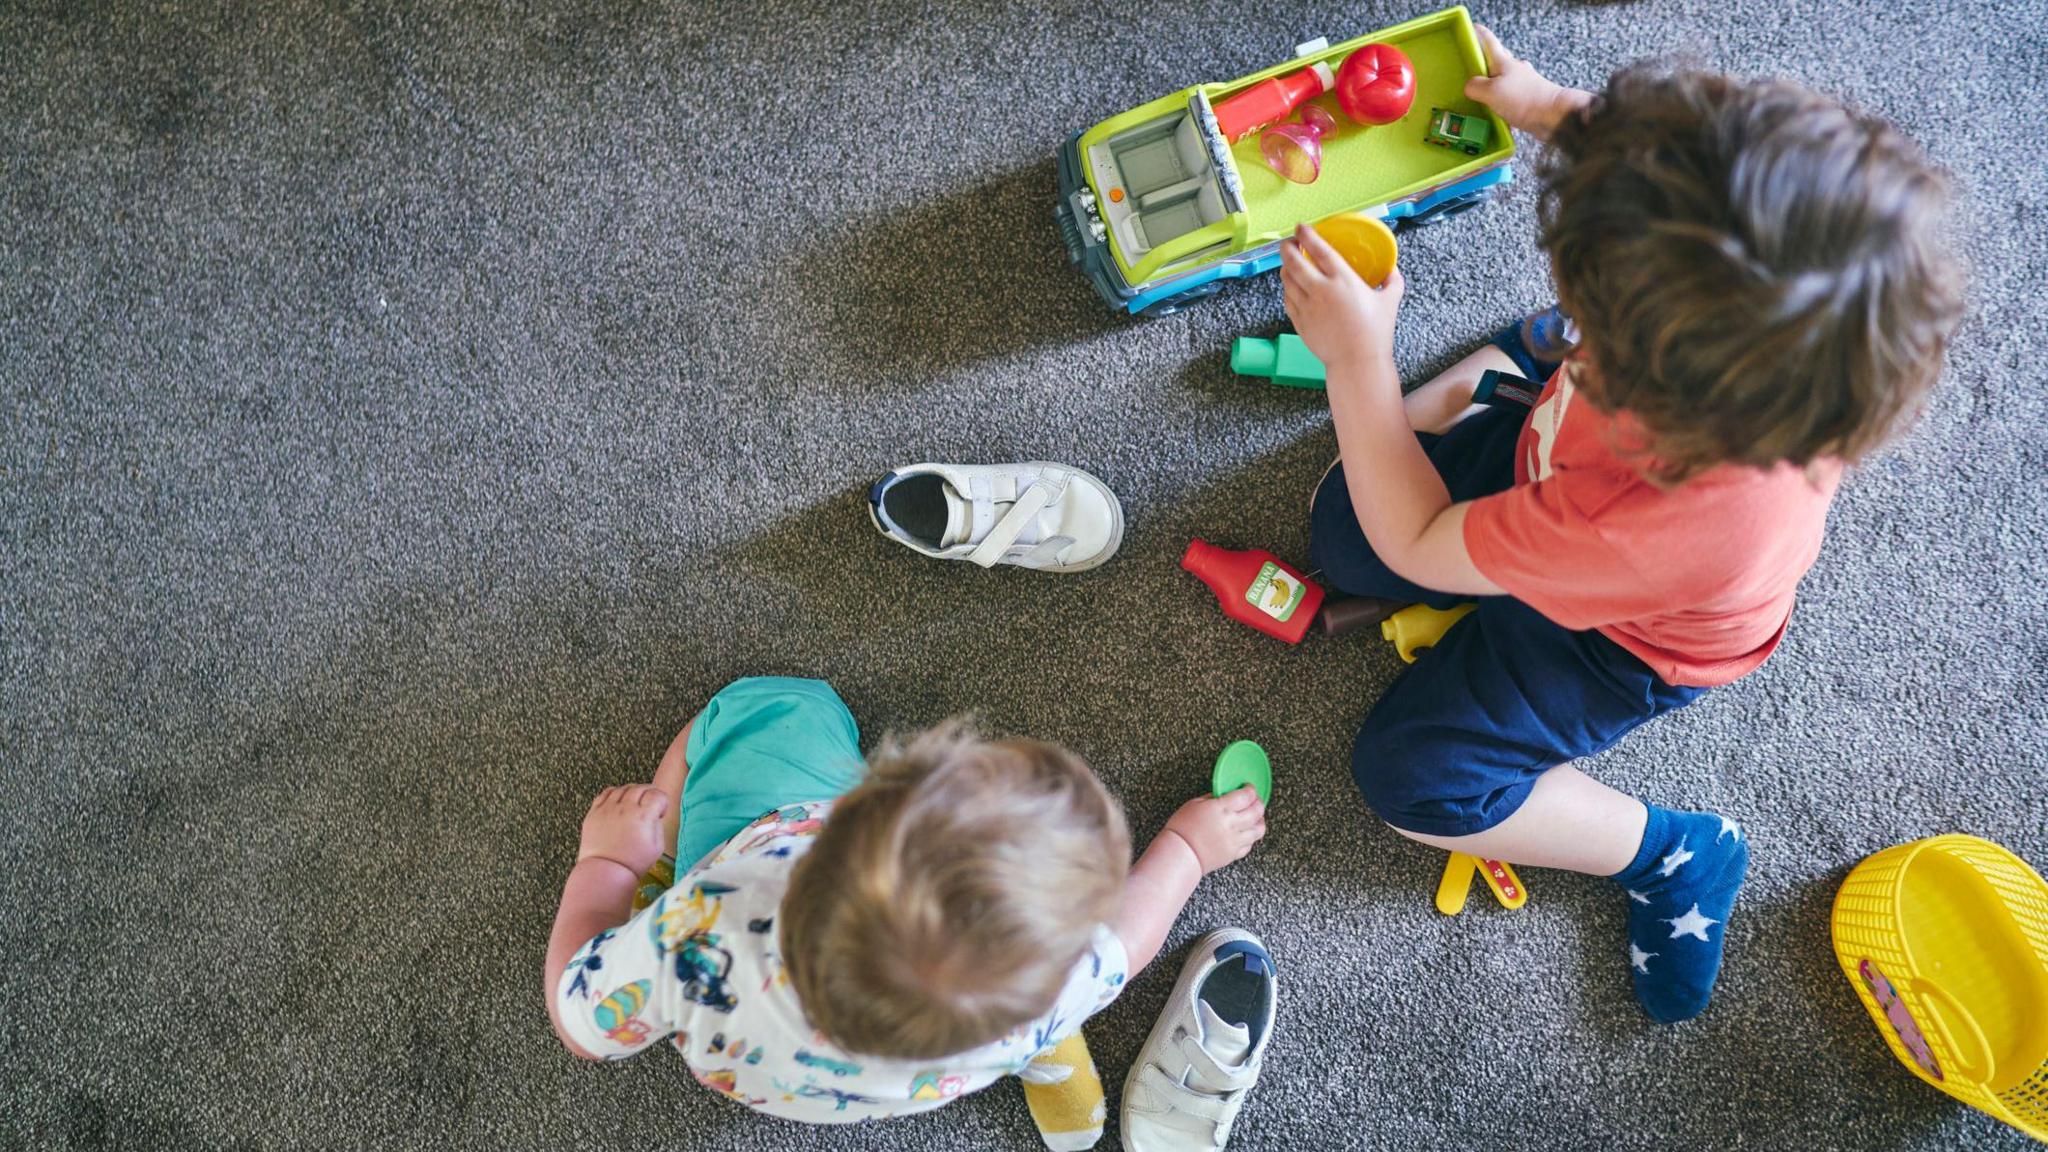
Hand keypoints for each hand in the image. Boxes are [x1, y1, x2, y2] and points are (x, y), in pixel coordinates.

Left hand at [577, 784, 670, 874]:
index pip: (657, 794)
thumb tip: (654, 815)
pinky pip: (605, 793)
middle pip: (640, 788)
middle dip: (649, 793)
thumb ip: (657, 825)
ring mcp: (608, 809)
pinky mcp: (595, 812)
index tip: (660, 810)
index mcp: (643, 816)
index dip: (662, 801)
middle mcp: (625, 808)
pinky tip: (618, 802)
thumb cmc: (633, 863)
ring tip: (634, 803)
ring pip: (623, 788)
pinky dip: (615, 793)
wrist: (606, 872)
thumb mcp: (657, 847)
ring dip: (632, 792)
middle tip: (649, 804)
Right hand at [1163, 787, 1267, 874]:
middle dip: (1258, 802)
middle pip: (1257, 810)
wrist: (1179, 855)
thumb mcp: (1193, 804)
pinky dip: (1251, 837)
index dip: (1250, 789)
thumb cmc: (1181, 830)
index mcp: (1221, 808)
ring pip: (1259, 829)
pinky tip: (1246, 832)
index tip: (1248, 787)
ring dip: (1260, 820)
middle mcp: (1232, 824)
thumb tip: (1222, 795)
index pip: (1246, 795)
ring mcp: (1235, 840)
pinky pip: (1250, 844)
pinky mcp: (1233, 854)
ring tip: (1255, 817)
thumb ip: (1212, 798)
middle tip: (1254, 800)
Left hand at [1280, 224, 1403, 376]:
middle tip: (1290, 242)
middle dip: (1288, 248)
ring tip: (1290, 262)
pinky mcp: (1299, 321)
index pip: (1319, 249)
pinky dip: (1288, 288)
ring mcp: (1307, 306)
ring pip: (1287, 280)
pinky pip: (1287, 298)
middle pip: (1294, 261)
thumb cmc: (1375, 333)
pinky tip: (1292, 286)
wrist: (1357, 363)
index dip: (1307, 235)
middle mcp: (1321, 290)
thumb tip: (1392, 269)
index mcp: (1343, 280)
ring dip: (1286, 267)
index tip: (1302, 227)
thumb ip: (1392, 281)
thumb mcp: (1390, 302)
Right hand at [1462, 26, 1579, 140]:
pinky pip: (1510, 98)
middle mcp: (1514, 70)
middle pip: (1497, 61)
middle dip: (1485, 62)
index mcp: (1504, 62)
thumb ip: (1475, 87)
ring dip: (1492, 86)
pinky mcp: (1528, 99)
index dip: (1480, 34)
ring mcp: (1523, 84)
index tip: (1473, 29)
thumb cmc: (1523, 99)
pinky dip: (1501, 103)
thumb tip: (1469, 87)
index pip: (1490, 42)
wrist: (1553, 115)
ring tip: (1479, 96)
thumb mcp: (1490, 92)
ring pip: (1503, 80)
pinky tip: (1495, 115)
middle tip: (1472, 67)